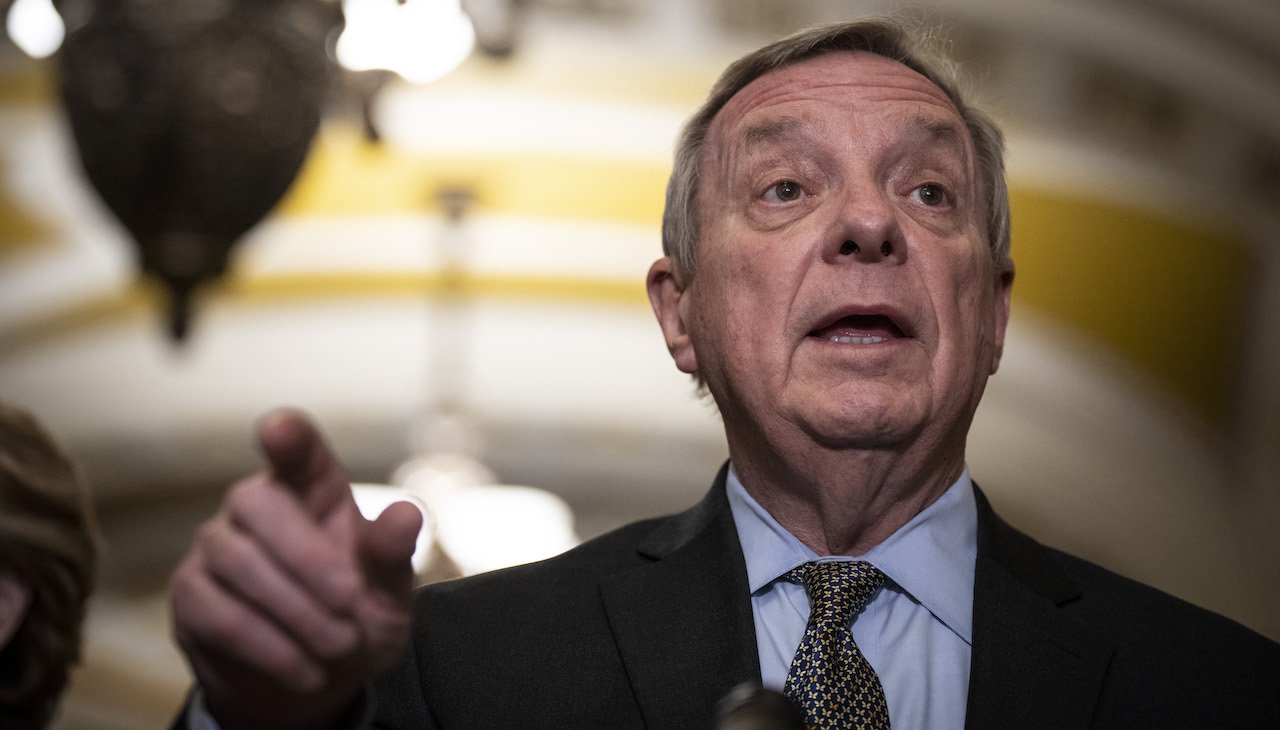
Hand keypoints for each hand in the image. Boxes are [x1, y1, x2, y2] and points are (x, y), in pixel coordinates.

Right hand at [170, 409, 421, 729]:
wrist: (316, 676)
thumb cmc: (356, 614)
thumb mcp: (388, 589)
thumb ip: (393, 553)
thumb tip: (408, 514)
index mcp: (313, 488)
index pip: (297, 450)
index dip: (288, 437)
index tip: (278, 430)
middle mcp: (256, 504)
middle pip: (260, 505)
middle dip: (310, 560)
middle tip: (352, 604)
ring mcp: (215, 545)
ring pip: (240, 564)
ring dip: (299, 613)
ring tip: (340, 646)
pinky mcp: (189, 594)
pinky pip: (220, 616)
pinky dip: (271, 648)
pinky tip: (306, 669)